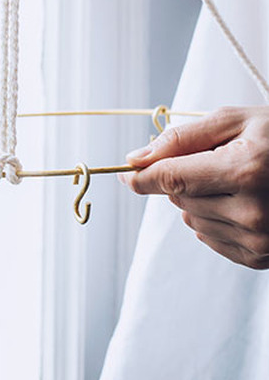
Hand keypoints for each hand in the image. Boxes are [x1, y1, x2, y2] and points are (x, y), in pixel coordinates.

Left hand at [121, 107, 268, 269]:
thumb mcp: (235, 121)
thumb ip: (183, 138)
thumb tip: (136, 159)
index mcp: (246, 171)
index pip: (173, 178)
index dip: (142, 176)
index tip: (125, 173)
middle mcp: (253, 212)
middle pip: (179, 198)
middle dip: (182, 177)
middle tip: (213, 160)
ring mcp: (259, 241)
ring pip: (190, 219)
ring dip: (197, 199)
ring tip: (232, 180)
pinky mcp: (260, 258)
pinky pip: (208, 238)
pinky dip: (212, 219)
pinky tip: (238, 202)